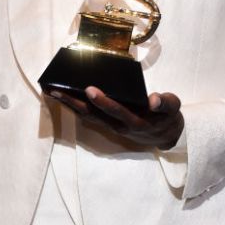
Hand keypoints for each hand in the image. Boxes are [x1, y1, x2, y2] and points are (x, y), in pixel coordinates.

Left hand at [48, 86, 184, 149]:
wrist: (167, 135)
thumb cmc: (168, 117)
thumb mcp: (173, 108)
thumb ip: (164, 103)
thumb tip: (153, 99)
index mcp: (135, 120)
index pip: (116, 110)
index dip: (103, 101)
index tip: (89, 89)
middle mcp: (120, 125)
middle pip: (93, 114)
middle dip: (74, 102)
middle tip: (56, 90)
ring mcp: (112, 126)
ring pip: (87, 116)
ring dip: (69, 105)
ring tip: (52, 91)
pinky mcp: (108, 124)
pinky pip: (88, 116)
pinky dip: (75, 107)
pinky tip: (64, 97)